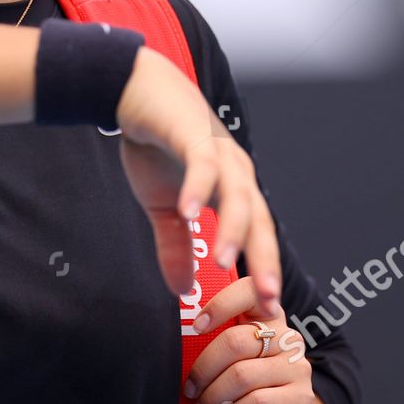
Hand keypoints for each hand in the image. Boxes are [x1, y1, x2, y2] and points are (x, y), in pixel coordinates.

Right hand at [112, 47, 281, 317]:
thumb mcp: (162, 206)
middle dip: (264, 260)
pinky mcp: (193, 134)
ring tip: (224, 260)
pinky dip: (197, 188)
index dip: (262, 271)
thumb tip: (180, 291)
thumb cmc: (156, 145)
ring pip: (236, 194)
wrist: (136, 92)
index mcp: (232, 190)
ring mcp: (218, 151)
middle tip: (267, 300)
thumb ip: (175, 246)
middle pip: (258, 220)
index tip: (267, 312)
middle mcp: (235, 171)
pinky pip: (201, 164)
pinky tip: (189, 212)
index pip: (255, 236)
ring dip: (232, 228)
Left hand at [181, 276, 313, 403]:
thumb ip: (211, 344)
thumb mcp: (223, 365)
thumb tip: (175, 333)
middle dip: (203, 369)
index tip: (196, 327)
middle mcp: (287, 338)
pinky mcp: (301, 400)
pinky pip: (257, 401)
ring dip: (213, 398)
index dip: (220, 304)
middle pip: (235, 341)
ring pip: (242, 374)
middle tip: (189, 391)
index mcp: (267, 320)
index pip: (250, 292)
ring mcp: (298, 368)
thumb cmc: (236, 396)